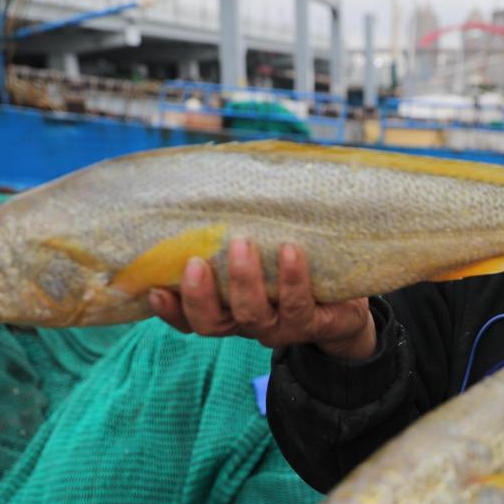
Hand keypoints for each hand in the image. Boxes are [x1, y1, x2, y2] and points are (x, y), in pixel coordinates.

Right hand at [148, 239, 375, 357]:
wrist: (348, 304)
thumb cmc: (295, 268)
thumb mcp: (263, 251)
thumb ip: (237, 230)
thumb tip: (216, 175)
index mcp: (227, 309)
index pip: (189, 317)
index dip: (170, 310)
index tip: (155, 288)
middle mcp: (247, 323)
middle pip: (212, 324)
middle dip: (200, 295)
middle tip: (195, 262)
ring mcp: (279, 327)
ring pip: (252, 316)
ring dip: (244, 281)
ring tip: (243, 245)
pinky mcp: (312, 323)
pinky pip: (298, 305)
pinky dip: (292, 278)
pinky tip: (290, 251)